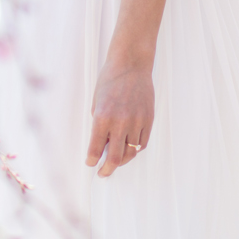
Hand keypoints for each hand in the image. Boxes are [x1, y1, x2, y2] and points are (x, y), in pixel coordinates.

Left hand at [86, 59, 153, 177]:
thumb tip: (101, 144)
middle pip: (114, 158)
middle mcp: (120, 122)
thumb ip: (99, 123)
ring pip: (130, 153)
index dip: (91, 161)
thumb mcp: (97, 101)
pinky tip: (128, 147)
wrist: (131, 64)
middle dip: (107, 170)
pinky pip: (142, 143)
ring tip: (116, 161)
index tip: (90, 164)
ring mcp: (136, 121)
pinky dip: (135, 149)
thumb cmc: (110, 80)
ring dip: (122, 160)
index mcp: (102, 117)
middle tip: (103, 173)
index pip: (95, 149)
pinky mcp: (148, 119)